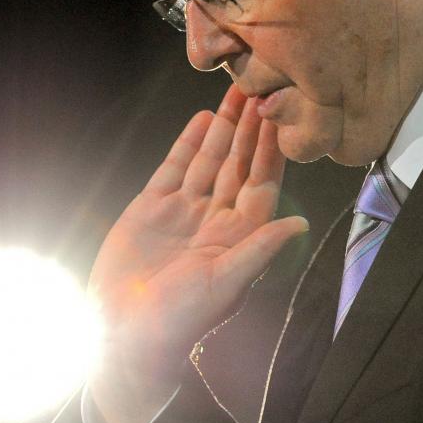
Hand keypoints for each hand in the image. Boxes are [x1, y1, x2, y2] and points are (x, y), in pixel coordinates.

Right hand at [86, 84, 308, 422]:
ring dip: (223, 128)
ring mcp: (184, 210)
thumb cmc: (180, 319)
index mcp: (239, 235)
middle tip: (260, 89)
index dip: (271, 150)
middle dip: (249, 129)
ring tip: (235, 94)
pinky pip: (175, 167)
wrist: (123, 332)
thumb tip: (299, 224)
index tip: (280, 117)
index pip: (261, 183)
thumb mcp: (223, 283)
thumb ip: (259, 249)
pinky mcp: (153, 207)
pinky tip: (202, 120)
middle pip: (237, 163)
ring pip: (209, 160)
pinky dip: (188, 143)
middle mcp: (216, 217)